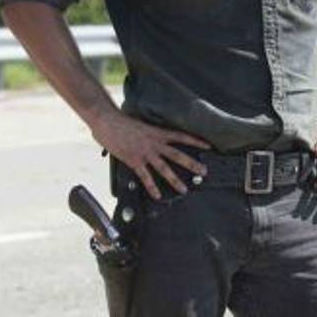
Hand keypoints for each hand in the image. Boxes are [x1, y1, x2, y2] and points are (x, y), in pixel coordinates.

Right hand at [91, 112, 209, 199]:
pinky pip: (145, 176)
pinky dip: (152, 187)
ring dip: (175, 179)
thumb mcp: (141, 124)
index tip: (208, 145)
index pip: (180, 136)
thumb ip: (149, 132)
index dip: (195, 141)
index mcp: (157, 132)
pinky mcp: (134, 160)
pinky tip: (157, 195)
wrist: (107, 120)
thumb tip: (154, 137)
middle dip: (192, 164)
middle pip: (177, 155)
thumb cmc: (122, 121)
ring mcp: (144, 152)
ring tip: (184, 189)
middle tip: (204, 171)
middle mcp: (154, 143)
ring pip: (164, 168)